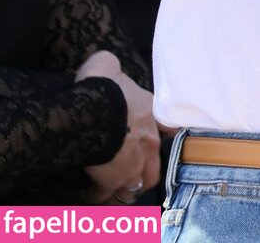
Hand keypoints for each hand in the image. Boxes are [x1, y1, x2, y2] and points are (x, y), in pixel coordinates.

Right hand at [75, 50, 160, 203]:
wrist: (91, 108)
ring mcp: (134, 163)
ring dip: (128, 185)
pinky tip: (90, 193)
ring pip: (138, 183)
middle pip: (155, 164)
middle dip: (145, 169)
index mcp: (152, 113)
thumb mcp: (107, 64)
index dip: (163, 135)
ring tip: (116, 186)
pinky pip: (106, 193)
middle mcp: (150, 141)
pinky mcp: (113, 179)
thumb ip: (112, 66)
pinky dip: (99, 195)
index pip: (170, 128)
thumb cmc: (101, 84)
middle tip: (131, 170)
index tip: (154, 140)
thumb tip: (107, 64)